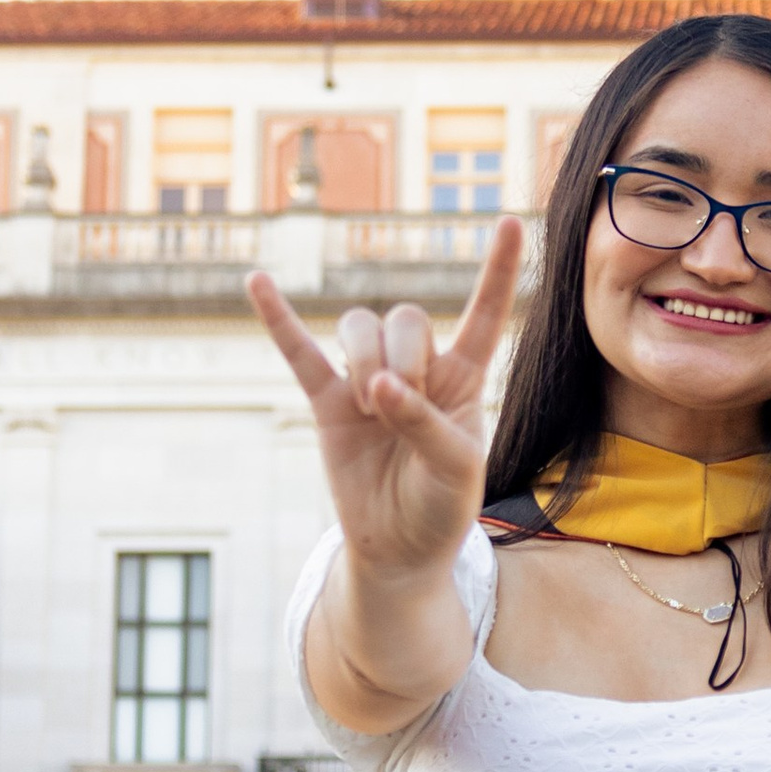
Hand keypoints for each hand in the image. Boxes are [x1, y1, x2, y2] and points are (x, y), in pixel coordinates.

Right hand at [246, 220, 525, 581]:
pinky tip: (256, 281)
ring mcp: (367, 381)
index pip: (484, 311)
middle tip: (401, 406)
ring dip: (364, 360)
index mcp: (463, 376)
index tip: (514, 222)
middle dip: (402, 356)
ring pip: (358, 327)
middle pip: (404, 317)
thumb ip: (424, 423)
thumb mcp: (455, 469)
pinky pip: (299, 352)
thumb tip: (376, 388)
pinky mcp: (327, 403)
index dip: (499, 269)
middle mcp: (416, 368)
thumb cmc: (441, 506)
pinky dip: (278, 318)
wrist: (399, 549)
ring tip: (372, 407)